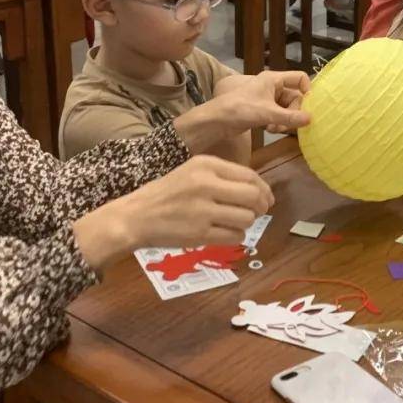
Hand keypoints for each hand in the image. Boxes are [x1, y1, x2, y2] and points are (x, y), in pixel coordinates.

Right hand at [106, 156, 274, 250]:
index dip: (264, 190)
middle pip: (253, 197)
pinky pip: (234, 236)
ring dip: (246, 223)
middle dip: (260, 207)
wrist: (137, 216)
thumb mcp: (193, 172)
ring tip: (234, 223)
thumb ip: (224, 177)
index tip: (266, 200)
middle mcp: (206, 184)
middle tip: (256, 213)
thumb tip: (260, 191)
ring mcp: (203, 210)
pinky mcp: (200, 233)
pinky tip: (224, 233)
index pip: (250, 176)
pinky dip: (235, 237)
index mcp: (206, 165)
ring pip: (247, 218)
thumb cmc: (167, 193)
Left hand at [213, 71, 310, 134]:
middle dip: (293, 113)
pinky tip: (269, 130)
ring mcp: (268, 100)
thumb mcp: (267, 113)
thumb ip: (290, 117)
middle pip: (296, 97)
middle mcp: (273, 87)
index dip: (308, 90)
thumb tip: (311, 119)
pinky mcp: (263, 111)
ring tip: (274, 128)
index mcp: (274, 79)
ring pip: (288, 109)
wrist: (217, 121)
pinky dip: (278, 124)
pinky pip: (279, 116)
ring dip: (285, 121)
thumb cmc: (240, 109)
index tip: (309, 107)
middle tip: (287, 124)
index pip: (300, 78)